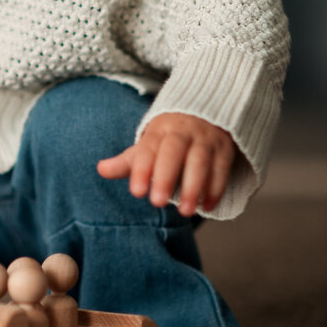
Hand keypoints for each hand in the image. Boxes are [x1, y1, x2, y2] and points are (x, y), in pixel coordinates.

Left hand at [96, 113, 234, 216]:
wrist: (206, 114)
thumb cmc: (170, 138)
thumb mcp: (148, 145)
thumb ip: (127, 161)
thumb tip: (101, 169)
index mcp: (159, 129)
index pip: (148, 148)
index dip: (141, 169)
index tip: (136, 192)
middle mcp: (182, 131)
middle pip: (173, 151)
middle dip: (165, 177)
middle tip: (156, 203)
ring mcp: (205, 139)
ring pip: (200, 161)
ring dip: (193, 187)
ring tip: (185, 212)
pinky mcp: (225, 149)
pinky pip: (221, 168)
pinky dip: (216, 188)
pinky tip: (207, 207)